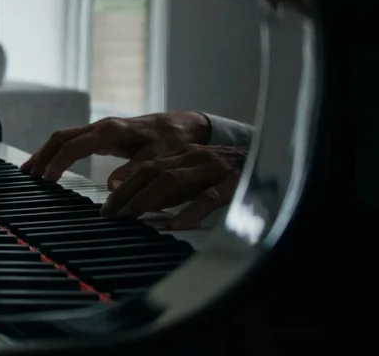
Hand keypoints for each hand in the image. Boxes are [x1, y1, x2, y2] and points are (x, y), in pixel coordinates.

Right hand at [20, 112, 211, 181]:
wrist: (182, 125)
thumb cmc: (171, 140)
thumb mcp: (159, 156)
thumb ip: (135, 170)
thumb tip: (112, 187)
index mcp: (110, 131)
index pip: (73, 145)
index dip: (57, 162)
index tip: (46, 179)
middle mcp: (100, 126)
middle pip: (61, 137)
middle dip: (42, 155)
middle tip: (28, 175)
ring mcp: (99, 129)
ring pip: (63, 137)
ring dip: (46, 152)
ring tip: (30, 170)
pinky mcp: (101, 134)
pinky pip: (72, 140)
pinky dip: (57, 151)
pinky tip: (50, 162)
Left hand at [102, 144, 245, 228]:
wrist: (272, 158)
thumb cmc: (226, 175)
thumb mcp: (195, 178)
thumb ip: (171, 190)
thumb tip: (140, 207)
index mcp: (182, 154)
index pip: (145, 168)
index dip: (123, 186)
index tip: (106, 209)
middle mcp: (194, 157)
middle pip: (152, 171)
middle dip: (128, 193)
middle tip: (110, 215)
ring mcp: (213, 167)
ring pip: (173, 179)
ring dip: (149, 198)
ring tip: (133, 216)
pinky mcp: (234, 182)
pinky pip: (209, 197)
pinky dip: (190, 210)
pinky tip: (176, 224)